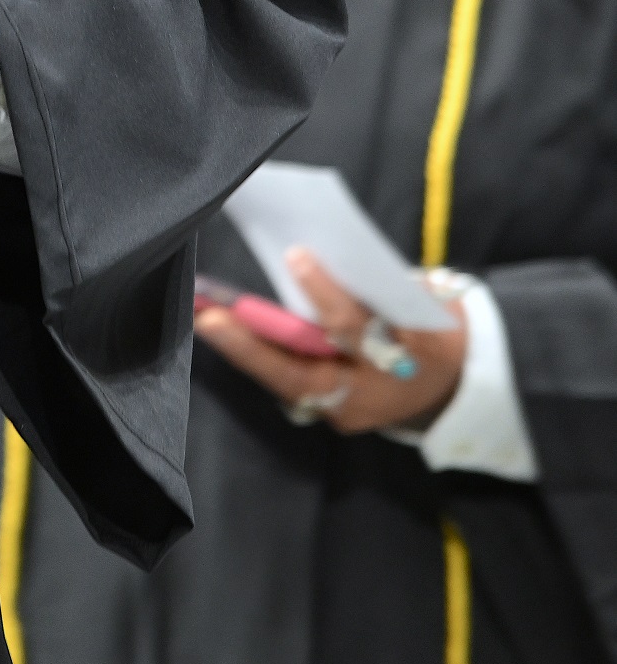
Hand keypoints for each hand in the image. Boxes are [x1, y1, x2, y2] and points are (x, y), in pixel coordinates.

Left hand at [194, 248, 465, 434]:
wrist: (456, 384)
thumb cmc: (431, 327)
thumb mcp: (418, 304)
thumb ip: (372, 286)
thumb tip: (313, 253)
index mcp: (399, 360)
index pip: (355, 330)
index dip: (326, 295)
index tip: (295, 256)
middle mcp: (367, 396)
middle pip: (304, 373)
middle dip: (254, 347)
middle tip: (212, 320)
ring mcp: (345, 409)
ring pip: (288, 383)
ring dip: (244, 352)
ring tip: (207, 320)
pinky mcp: (329, 409)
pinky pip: (290, 383)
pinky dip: (259, 358)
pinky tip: (226, 330)